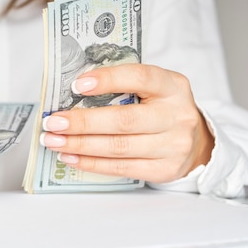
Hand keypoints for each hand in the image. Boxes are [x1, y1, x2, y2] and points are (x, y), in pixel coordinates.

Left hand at [40, 64, 214, 182]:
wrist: (194, 142)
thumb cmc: (160, 110)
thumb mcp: (152, 90)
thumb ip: (122, 87)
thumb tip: (73, 94)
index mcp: (173, 86)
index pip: (140, 78)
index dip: (108, 80)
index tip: (76, 85)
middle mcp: (177, 116)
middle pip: (123, 120)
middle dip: (82, 122)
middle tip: (53, 123)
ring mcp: (173, 146)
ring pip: (118, 147)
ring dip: (80, 145)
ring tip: (54, 141)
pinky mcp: (164, 169)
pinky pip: (121, 168)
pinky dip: (91, 163)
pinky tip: (71, 156)